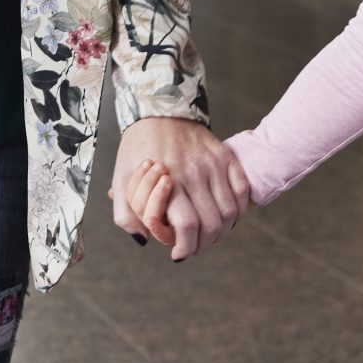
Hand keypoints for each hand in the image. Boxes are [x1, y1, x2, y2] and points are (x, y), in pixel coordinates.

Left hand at [107, 117, 249, 260]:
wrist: (159, 109)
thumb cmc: (138, 148)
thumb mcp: (121, 178)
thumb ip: (126, 214)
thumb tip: (144, 240)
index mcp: (167, 180)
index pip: (187, 225)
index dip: (186, 247)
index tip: (178, 253)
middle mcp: (194, 172)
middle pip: (212, 223)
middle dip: (204, 244)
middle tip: (194, 247)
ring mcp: (213, 163)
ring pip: (230, 212)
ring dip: (222, 231)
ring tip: (209, 235)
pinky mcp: (225, 155)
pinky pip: (242, 190)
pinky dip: (239, 210)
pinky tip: (226, 217)